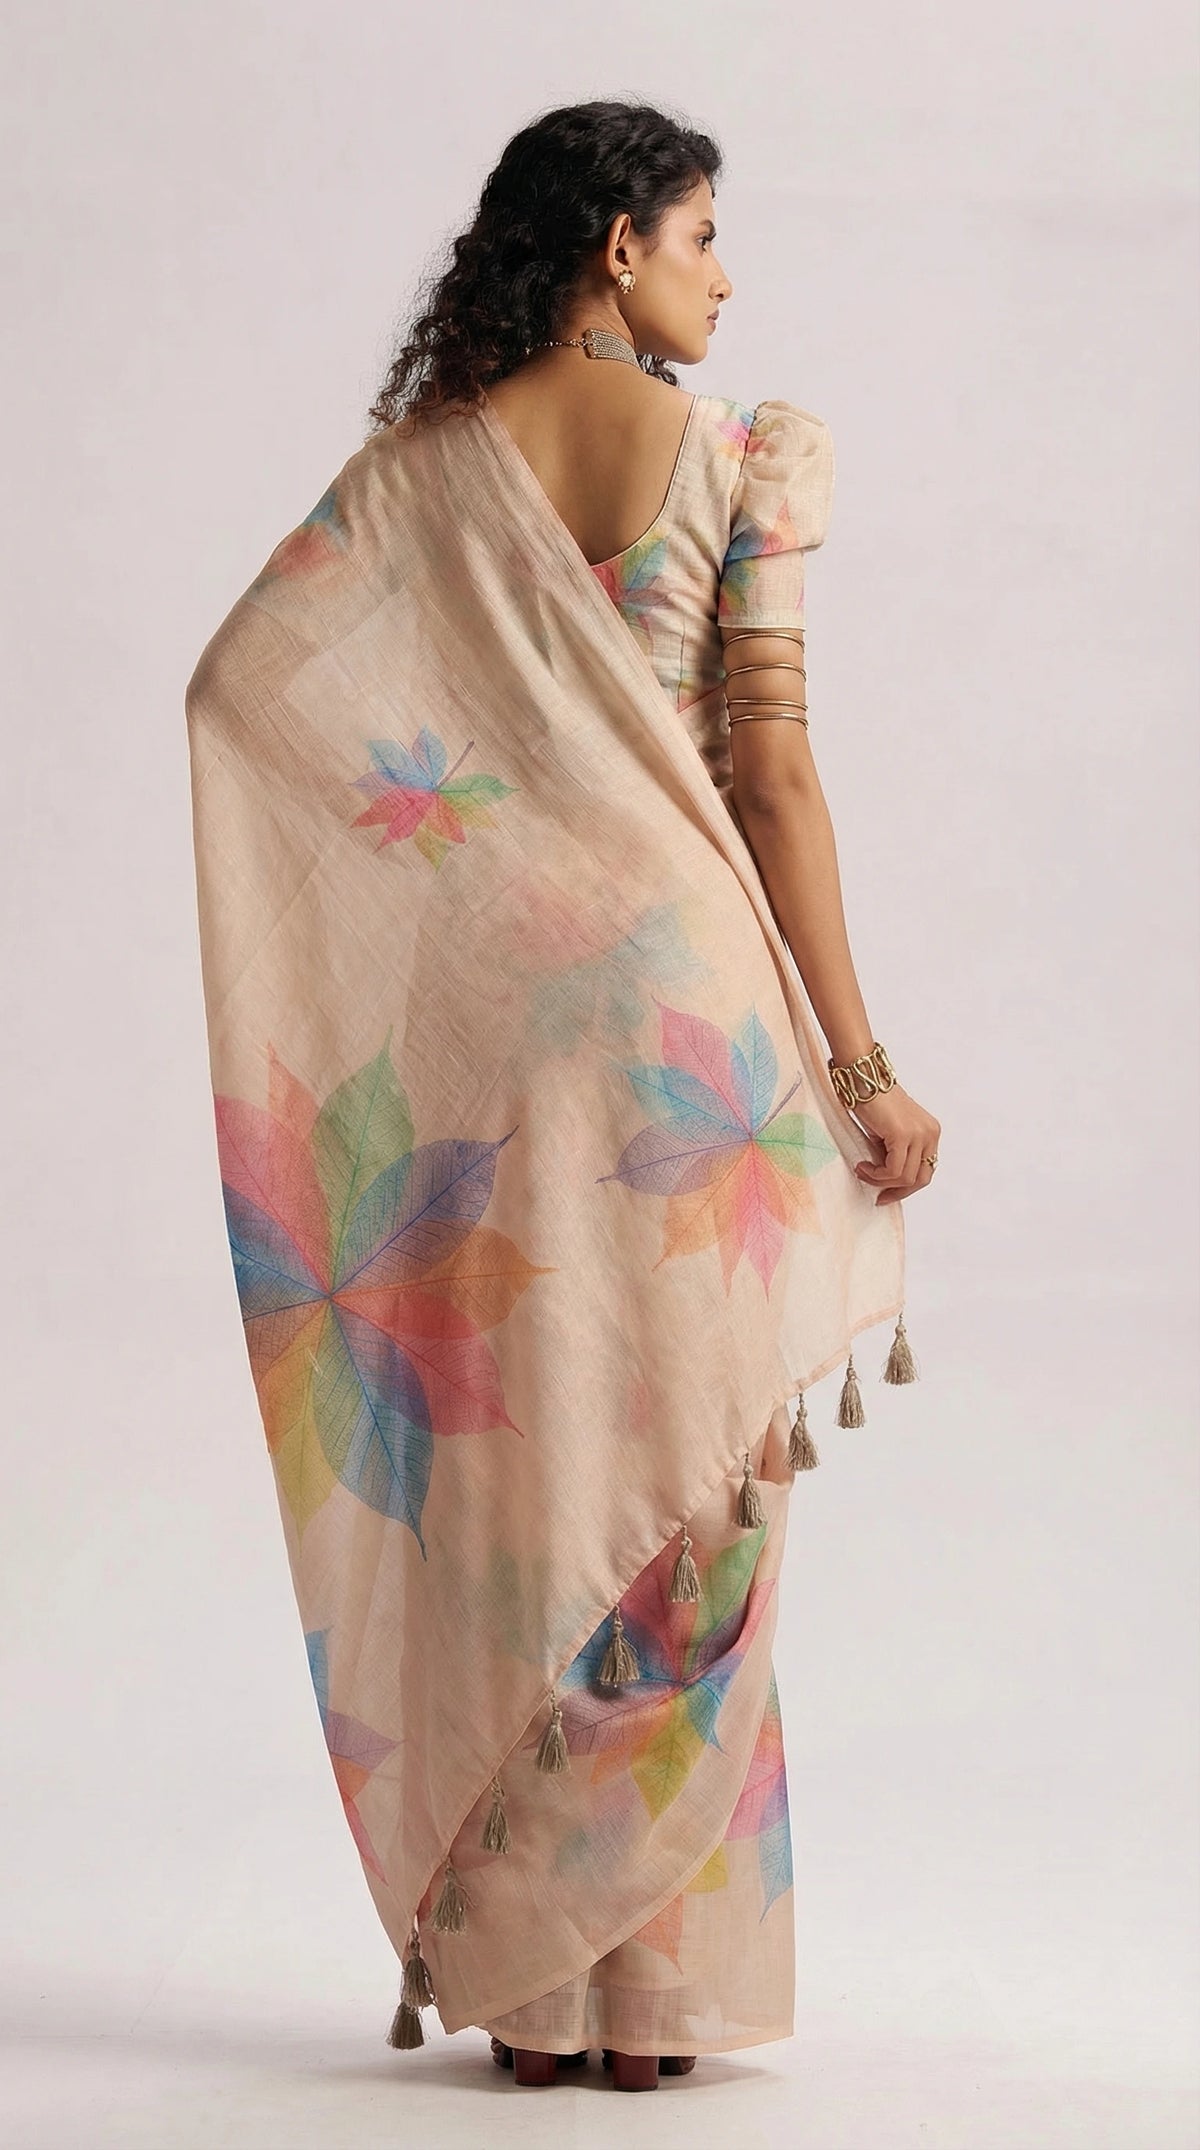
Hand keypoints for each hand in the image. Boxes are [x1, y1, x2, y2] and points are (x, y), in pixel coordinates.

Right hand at [847, 1085, 940, 1204]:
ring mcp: (919, 1134)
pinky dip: (876, 1175)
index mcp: (931, 1132)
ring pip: (906, 1177)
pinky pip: (893, 1170)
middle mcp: (930, 1133)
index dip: (907, 1187)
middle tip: (878, 1196)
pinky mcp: (903, 1135)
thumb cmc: (870, 1102)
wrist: (862, 1078)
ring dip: (880, 1181)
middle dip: (898, 1191)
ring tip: (862, 1171)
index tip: (886, 1194)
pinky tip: (862, 1166)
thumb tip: (889, 1182)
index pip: (926, 1170)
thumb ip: (896, 1153)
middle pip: (921, 1179)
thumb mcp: (889, 1133)